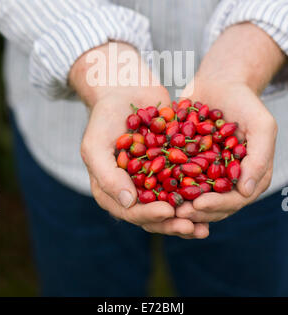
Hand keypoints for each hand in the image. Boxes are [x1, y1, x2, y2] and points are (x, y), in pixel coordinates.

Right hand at [70, 42, 208, 238]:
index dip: (149, 216)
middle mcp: (134, 188)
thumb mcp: (96, 145)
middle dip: (174, 223)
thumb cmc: (105, 116)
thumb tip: (128, 203)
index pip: (130, 211)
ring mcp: (155, 177)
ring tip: (208, 222)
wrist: (127, 87)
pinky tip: (217, 194)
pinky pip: (188, 180)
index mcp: (112, 189)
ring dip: (190, 215)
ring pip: (174, 202)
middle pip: (154, 214)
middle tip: (193, 227)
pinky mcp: (173, 163)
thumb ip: (107, 175)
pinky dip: (200, 190)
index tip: (168, 212)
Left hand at [176, 78, 277, 222]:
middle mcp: (228, 178)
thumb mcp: (261, 125)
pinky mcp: (187, 162)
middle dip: (196, 210)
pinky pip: (176, 176)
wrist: (218, 82)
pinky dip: (165, 183)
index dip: (218, 205)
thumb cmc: (244, 101)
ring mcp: (207, 171)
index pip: (236, 199)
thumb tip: (246, 192)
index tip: (199, 204)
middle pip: (213, 204)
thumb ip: (259, 157)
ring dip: (179, 203)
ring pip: (193, 195)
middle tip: (177, 212)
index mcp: (249, 175)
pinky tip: (151, 187)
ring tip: (162, 205)